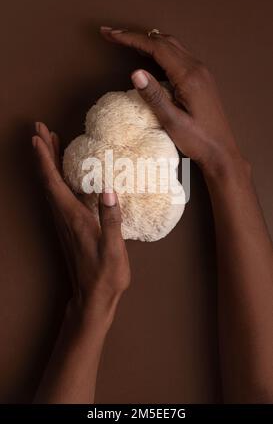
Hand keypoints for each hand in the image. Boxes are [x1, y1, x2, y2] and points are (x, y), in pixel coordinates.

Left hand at [32, 122, 129, 322]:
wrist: (93, 298)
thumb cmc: (104, 275)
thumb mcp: (113, 248)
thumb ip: (111, 219)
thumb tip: (109, 190)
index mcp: (73, 218)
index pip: (54, 183)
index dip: (45, 159)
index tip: (38, 138)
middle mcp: (64, 217)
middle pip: (48, 179)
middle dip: (43, 153)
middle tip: (40, 131)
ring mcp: (65, 222)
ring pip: (52, 186)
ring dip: (48, 163)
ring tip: (50, 144)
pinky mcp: (70, 227)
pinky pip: (59, 196)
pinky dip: (57, 178)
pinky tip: (65, 174)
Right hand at [100, 27, 246, 177]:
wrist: (222, 151)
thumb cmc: (198, 141)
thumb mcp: (173, 122)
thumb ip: (154, 97)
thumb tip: (135, 72)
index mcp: (189, 76)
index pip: (156, 48)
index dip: (131, 38)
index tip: (110, 34)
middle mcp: (197, 68)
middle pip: (163, 41)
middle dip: (135, 36)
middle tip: (111, 34)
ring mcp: (201, 72)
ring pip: (171, 45)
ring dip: (148, 40)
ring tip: (125, 40)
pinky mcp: (202, 79)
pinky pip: (178, 55)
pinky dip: (159, 49)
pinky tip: (149, 55)